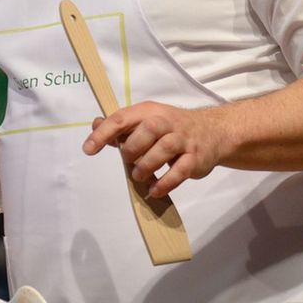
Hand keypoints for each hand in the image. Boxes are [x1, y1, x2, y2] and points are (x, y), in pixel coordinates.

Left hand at [81, 100, 225, 197]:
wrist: (214, 131)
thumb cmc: (172, 128)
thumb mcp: (147, 120)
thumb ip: (122, 126)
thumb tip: (96, 124)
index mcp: (150, 112)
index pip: (123, 118)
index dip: (103, 133)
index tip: (88, 149)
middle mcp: (168, 122)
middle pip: (148, 129)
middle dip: (132, 148)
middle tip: (127, 161)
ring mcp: (183, 140)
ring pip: (164, 149)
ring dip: (147, 165)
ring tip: (138, 176)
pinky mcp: (195, 158)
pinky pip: (180, 171)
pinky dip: (165, 183)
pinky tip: (155, 190)